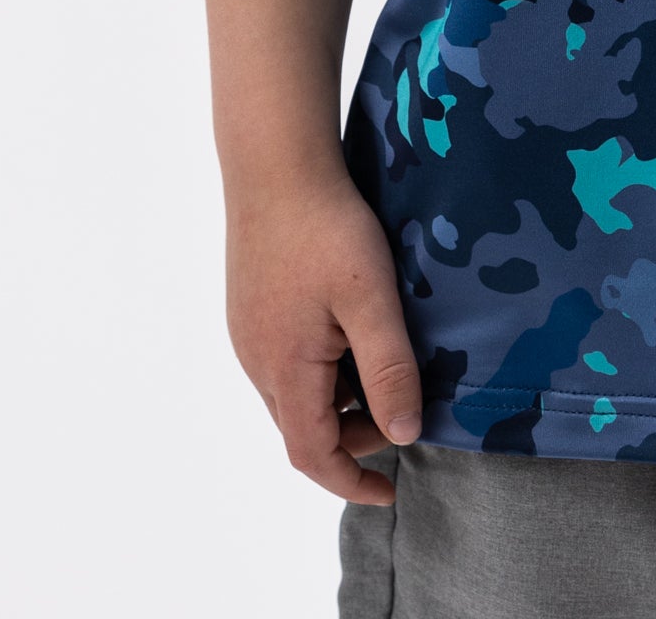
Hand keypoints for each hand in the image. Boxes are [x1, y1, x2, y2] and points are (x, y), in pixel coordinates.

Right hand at [225, 169, 425, 504]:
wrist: (275, 165)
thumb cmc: (326, 227)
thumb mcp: (371, 299)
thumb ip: (388, 369)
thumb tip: (404, 434)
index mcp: (285, 370)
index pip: (312, 454)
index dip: (351, 480)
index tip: (389, 491)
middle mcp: (258, 360)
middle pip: (304, 427)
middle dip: (355, 436)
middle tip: (404, 408)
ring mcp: (250, 332)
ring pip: (295, 392)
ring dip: (340, 399)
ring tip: (385, 366)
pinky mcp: (252, 307)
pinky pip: (287, 360)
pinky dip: (324, 368)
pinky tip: (353, 330)